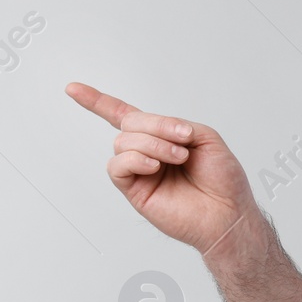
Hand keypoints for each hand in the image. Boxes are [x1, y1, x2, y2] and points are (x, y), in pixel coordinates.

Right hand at [66, 82, 259, 256]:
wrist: (228, 212)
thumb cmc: (222, 179)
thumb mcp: (205, 136)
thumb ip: (175, 124)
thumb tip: (150, 129)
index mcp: (161, 136)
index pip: (124, 114)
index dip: (98, 101)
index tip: (73, 89)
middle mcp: (146, 152)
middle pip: (129, 123)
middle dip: (157, 126)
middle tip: (184, 141)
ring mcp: (139, 171)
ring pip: (123, 142)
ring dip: (153, 143)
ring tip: (178, 157)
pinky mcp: (134, 190)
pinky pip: (118, 166)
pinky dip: (136, 159)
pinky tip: (155, 166)